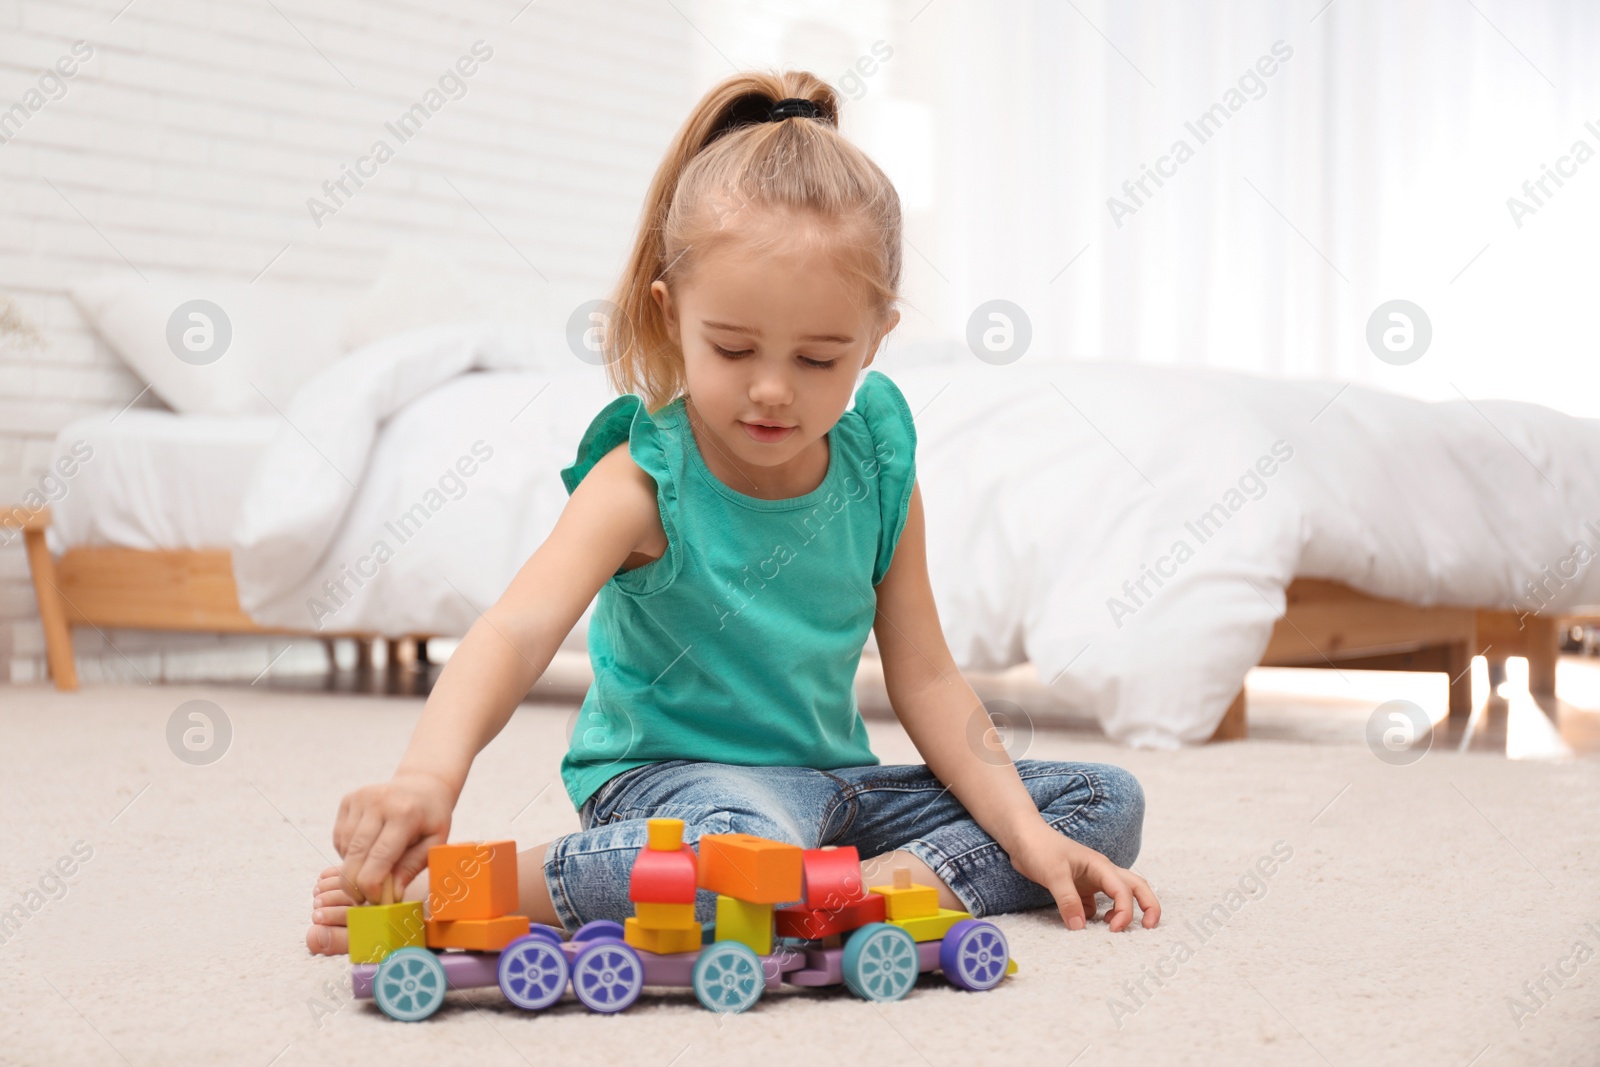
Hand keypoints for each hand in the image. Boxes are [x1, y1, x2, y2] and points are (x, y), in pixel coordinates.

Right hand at [332, 770, 454, 903]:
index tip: (374, 901)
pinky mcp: (349, 799)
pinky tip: (364, 852)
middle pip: (356, 854)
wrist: (423, 785)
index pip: (380, 857)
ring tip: (370, 871)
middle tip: (362, 900)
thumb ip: (411, 868)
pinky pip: (339, 837)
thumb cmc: (431, 819)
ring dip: (351, 868)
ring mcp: (361, 799)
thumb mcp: (434, 843)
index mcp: (405, 814)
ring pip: (344, 847)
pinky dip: (347, 852)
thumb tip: (392, 895)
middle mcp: (379, 802)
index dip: (372, 885)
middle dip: (354, 884)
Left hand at [1008, 830, 1159, 931]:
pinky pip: (1095, 905)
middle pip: (1135, 887)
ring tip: (1115, 929)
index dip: (1124, 912)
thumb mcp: (1054, 874)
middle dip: (1148, 906)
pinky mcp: (1079, 888)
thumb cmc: (1040, 848)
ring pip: (1117, 896)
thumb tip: (1079, 928)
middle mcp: (1101, 872)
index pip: (1123, 890)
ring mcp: (1091, 880)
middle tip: (1150, 927)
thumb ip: (1067, 901)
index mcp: (1100, 866)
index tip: (1115, 930)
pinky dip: (1097, 916)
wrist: (1022, 837)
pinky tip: (1087, 925)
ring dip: (1123, 911)